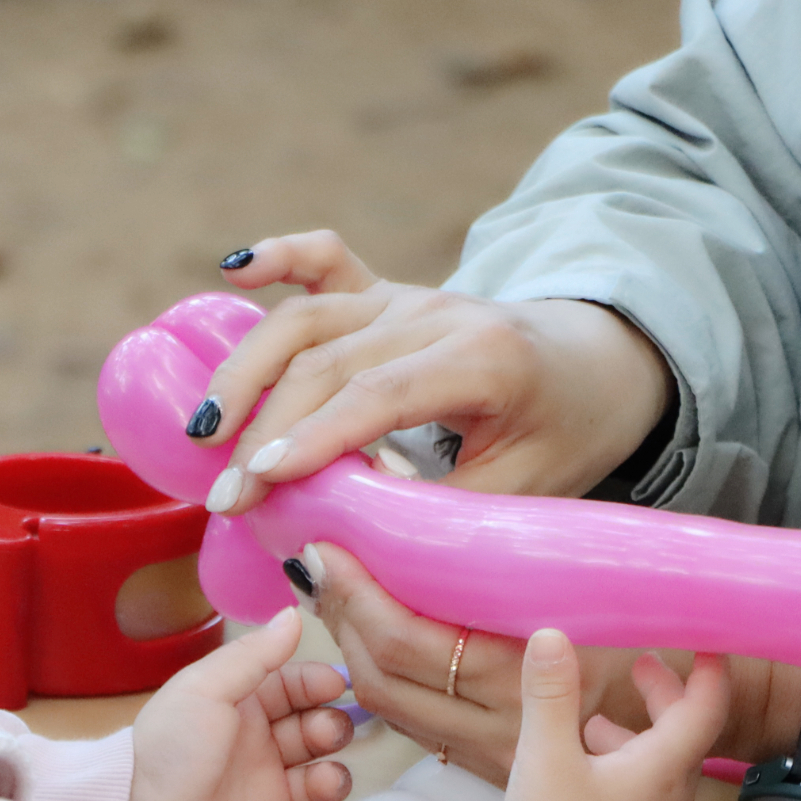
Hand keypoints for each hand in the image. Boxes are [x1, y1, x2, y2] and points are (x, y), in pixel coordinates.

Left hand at [125, 609, 355, 800]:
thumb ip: (253, 655)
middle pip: (317, 730)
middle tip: (323, 734)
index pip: (294, 686)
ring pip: (324, 779)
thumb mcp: (204, 689)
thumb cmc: (171, 754)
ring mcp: (270, 797)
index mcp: (241, 710)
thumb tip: (293, 615)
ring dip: (332, 776)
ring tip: (318, 781)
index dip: (317, 683)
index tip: (334, 685)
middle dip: (330, 728)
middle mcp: (260, 750)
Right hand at [190, 232, 674, 516]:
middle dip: (265, 430)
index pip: (379, 394)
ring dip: (247, 371)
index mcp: (483, 358)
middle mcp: (437, 312)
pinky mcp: (384, 291)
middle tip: (225, 497)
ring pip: (307, 319)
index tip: (261, 481)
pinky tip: (231, 268)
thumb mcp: (524, 491)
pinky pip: (324, 260)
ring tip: (202, 429)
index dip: (314, 438)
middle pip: (327, 361)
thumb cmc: (563, 433)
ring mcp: (405, 296)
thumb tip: (346, 543)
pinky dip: (276, 257)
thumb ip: (441, 513)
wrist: (599, 364)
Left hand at [298, 541, 800, 783]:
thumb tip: (457, 522)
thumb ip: (532, 573)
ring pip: (388, 704)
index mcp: (517, 685)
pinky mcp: (485, 763)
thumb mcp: (604, 606)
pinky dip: (383, 676)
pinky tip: (374, 638)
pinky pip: (414, 721)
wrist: (693, 748)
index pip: (407, 639)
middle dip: (341, 617)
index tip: (330, 549)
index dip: (358, 594)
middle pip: (381, 676)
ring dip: (353, 647)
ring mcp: (483, 753)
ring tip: (337, 593)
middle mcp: (490, 727)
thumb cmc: (658, 659)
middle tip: (319, 564)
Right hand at [499, 630, 729, 800]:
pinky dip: (629, 789)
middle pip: (683, 742)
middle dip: (662, 702)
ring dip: (637, 747)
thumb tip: (553, 635)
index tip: (707, 644)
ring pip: (663, 782)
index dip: (708, 672)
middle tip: (640, 671)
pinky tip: (590, 794)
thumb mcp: (543, 756)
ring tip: (591, 732)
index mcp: (663, 772)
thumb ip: (550, 692)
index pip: (705, 709)